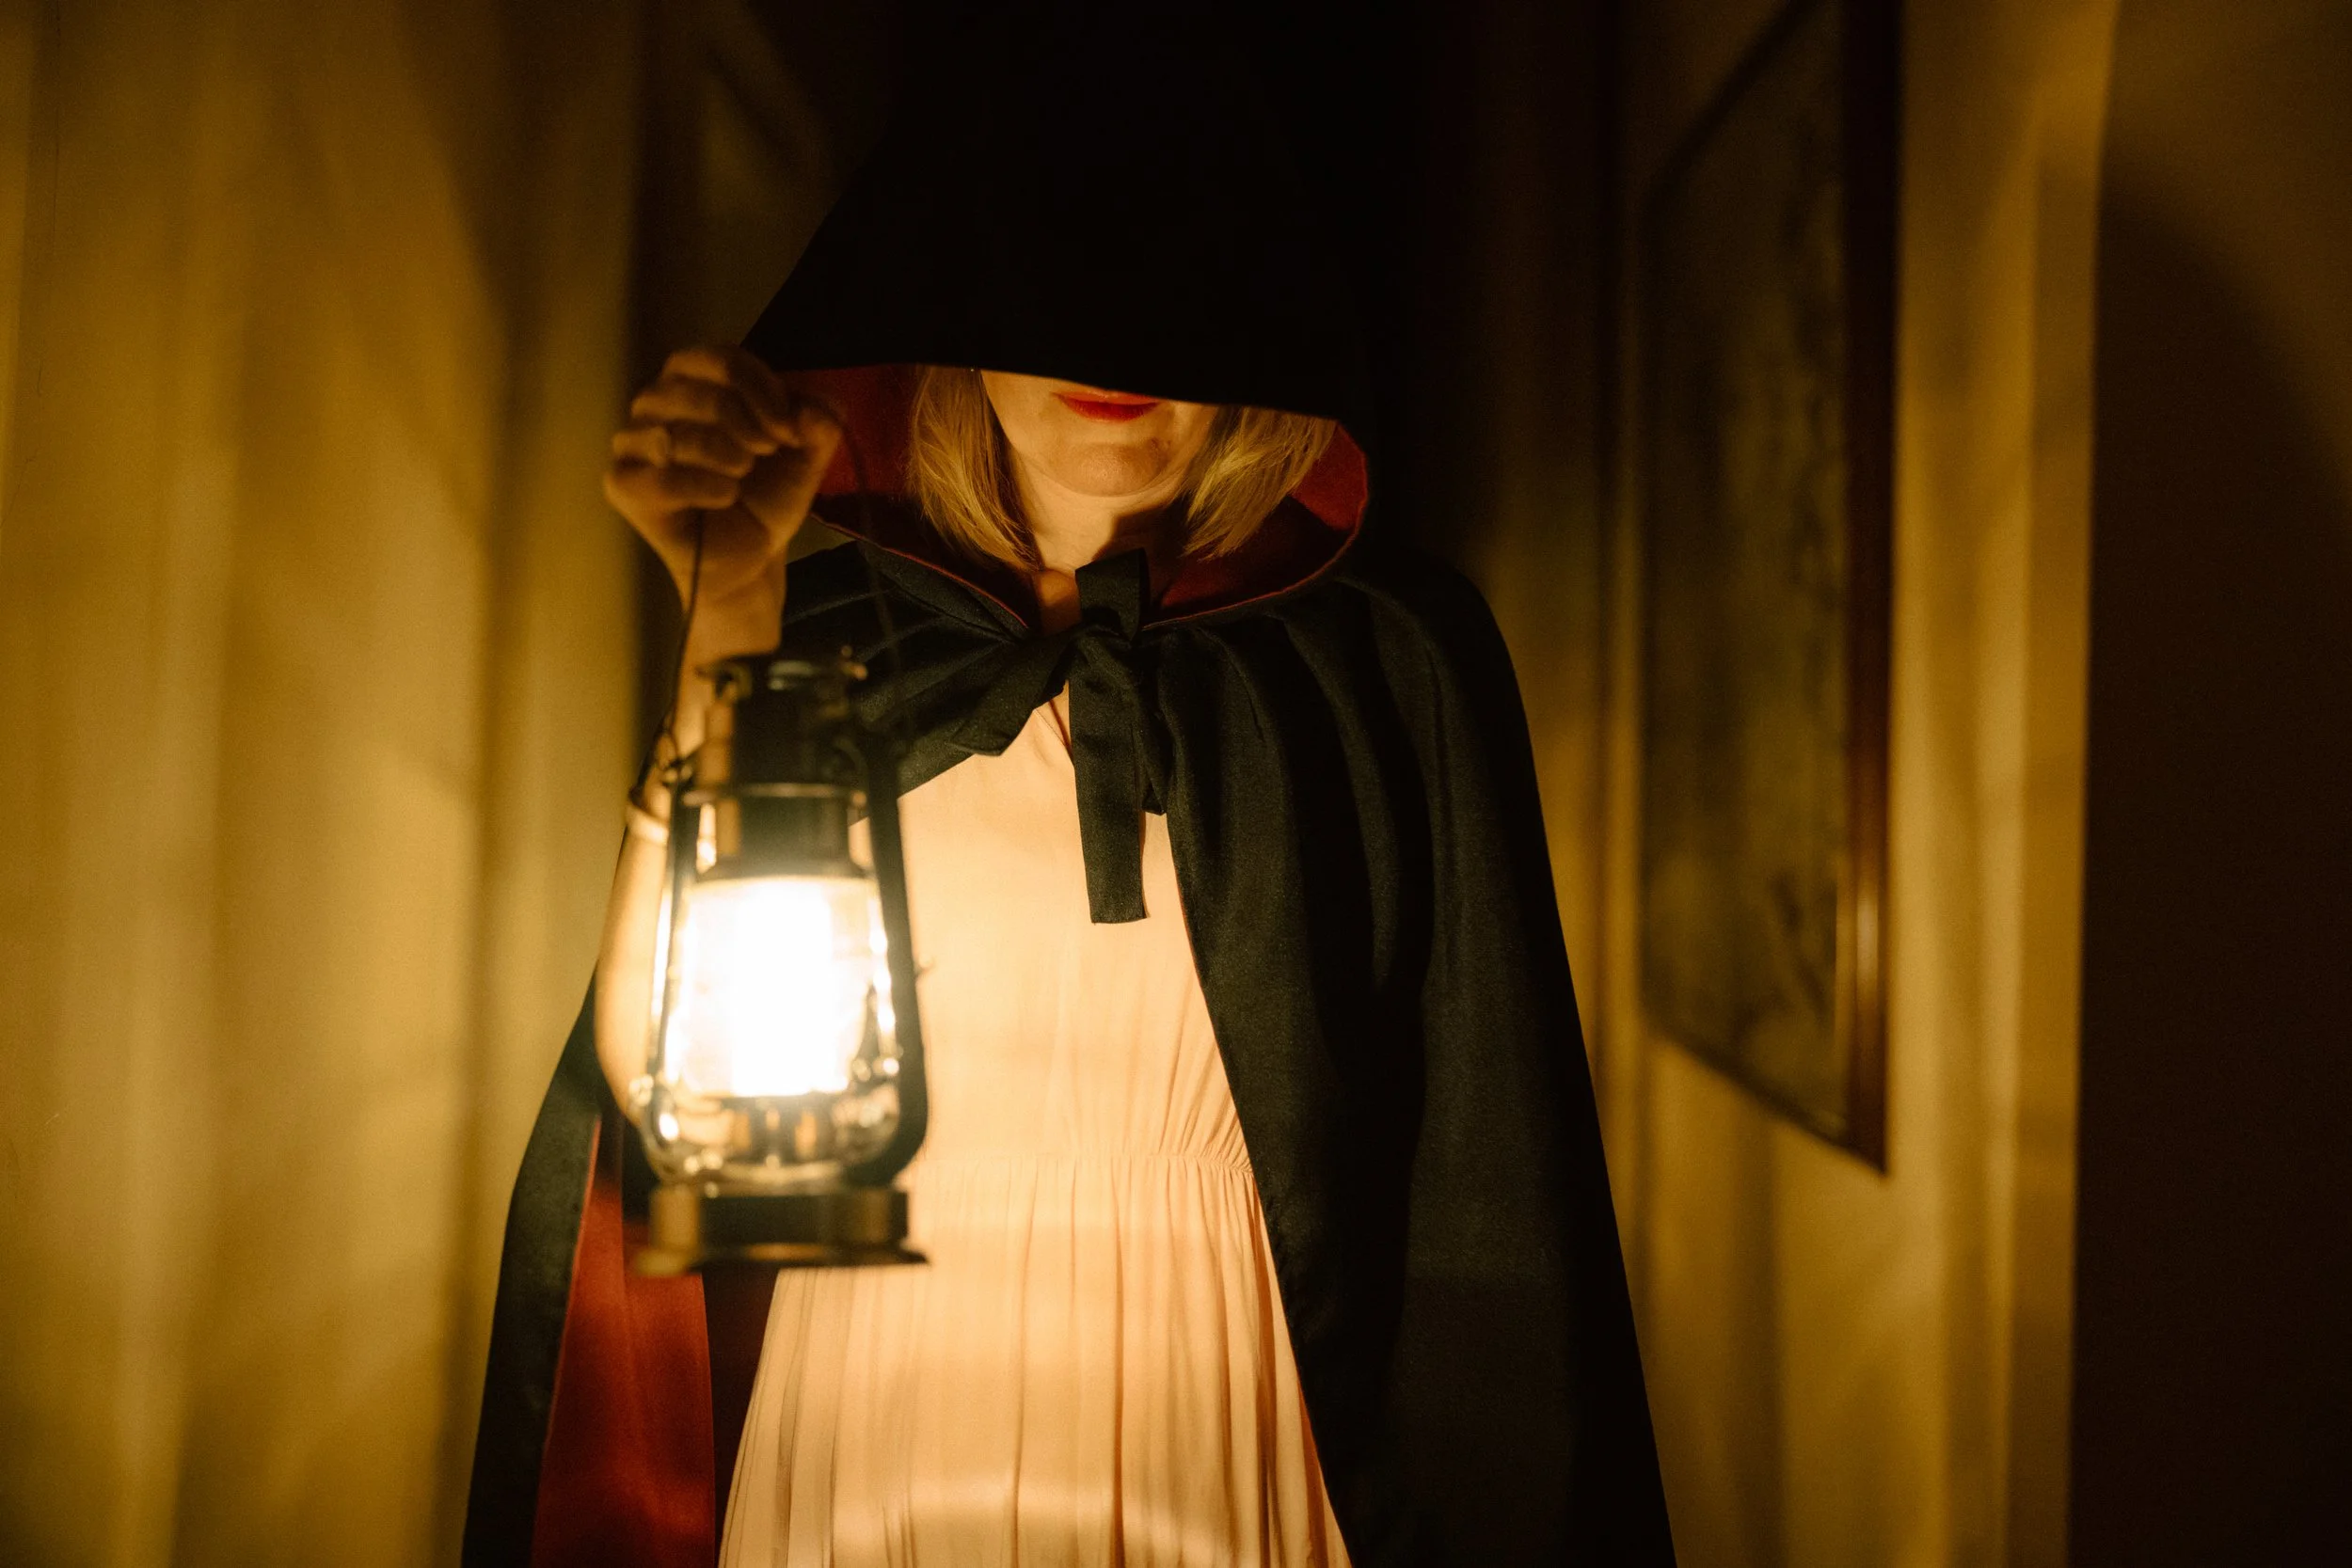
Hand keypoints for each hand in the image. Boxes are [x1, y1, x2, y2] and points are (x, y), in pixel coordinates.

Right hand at [604, 345, 840, 653]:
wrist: (751, 555)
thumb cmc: (767, 494)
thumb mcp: (808, 454)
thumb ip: (822, 423)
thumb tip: (810, 412)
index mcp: (695, 379)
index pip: (722, 359)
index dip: (762, 389)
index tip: (790, 429)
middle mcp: (656, 401)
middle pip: (696, 391)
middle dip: (745, 423)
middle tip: (768, 453)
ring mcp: (633, 442)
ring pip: (674, 433)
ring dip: (723, 455)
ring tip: (742, 476)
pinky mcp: (623, 484)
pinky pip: (657, 477)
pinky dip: (701, 487)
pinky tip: (724, 497)